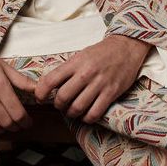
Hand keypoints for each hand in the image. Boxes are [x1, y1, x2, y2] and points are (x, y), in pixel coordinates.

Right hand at [0, 45, 35, 134]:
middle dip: (15, 127)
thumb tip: (38, 89)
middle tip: (18, 125)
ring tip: (4, 125)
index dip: (25, 121)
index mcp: (0, 86)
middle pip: (6, 122)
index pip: (17, 112)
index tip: (28, 123)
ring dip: (1, 130)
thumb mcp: (5, 67)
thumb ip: (22, 81)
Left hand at [34, 35, 150, 123]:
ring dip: (71, 113)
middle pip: (63, 97)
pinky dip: (87, 118)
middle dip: (58, 105)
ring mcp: (99, 84)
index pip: (50, 80)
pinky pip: (94, 113)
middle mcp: (85, 73)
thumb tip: (51, 85)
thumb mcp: (81, 55)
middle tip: (60, 105)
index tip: (40, 98)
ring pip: (77, 108)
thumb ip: (67, 69)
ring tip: (72, 111)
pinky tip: (86, 115)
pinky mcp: (111, 93)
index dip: (40, 93)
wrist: (126, 47)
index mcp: (75, 63)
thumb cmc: (102, 52)